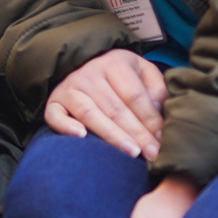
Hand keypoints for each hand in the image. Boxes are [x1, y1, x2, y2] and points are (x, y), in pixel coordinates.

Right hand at [44, 49, 168, 158]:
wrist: (83, 63)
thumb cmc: (121, 75)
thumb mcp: (142, 71)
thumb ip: (156, 88)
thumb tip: (158, 111)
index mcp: (114, 64)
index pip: (135, 96)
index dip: (151, 120)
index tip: (163, 140)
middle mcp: (88, 74)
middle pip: (115, 109)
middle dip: (137, 134)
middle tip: (153, 154)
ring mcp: (69, 88)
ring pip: (91, 114)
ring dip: (112, 135)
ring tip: (132, 152)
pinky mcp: (54, 102)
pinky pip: (55, 116)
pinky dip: (65, 126)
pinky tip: (81, 136)